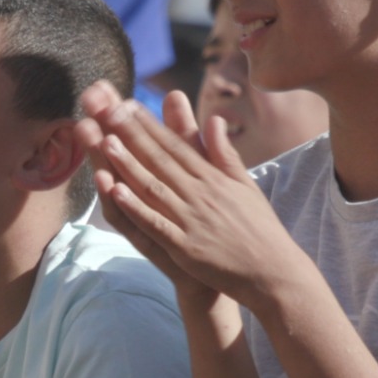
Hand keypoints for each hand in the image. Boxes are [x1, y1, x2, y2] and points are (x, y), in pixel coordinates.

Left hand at [75, 81, 304, 308]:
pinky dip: (136, 208)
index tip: (129, 106)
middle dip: (133, 135)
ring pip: (154, 188)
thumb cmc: (259, 228)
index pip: (177, 146)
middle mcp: (200, 194)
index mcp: (213, 178)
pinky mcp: (185, 247)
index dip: (151, 125)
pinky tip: (116, 192)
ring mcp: (191, 220)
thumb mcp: (246, 185)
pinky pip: (155, 224)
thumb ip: (225, 153)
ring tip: (106, 143)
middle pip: (160, 160)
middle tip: (109, 112)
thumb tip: (214, 119)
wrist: (272, 271)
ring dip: (128, 165)